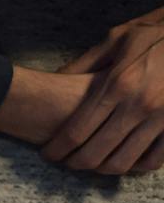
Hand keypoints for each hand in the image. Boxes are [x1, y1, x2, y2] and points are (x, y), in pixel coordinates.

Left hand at [43, 7, 163, 173]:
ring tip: (93, 162)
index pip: (75, 132)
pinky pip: (154, 160)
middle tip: (67, 161)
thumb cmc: (156, 34)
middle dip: (74, 163)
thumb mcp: (118, 39)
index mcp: (117, 84)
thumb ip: (85, 62)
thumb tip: (56, 78)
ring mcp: (161, 117)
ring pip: (122, 162)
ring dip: (102, 168)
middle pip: (94, 154)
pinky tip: (125, 158)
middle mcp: (138, 105)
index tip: (48, 153)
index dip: (56, 150)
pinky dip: (135, 166)